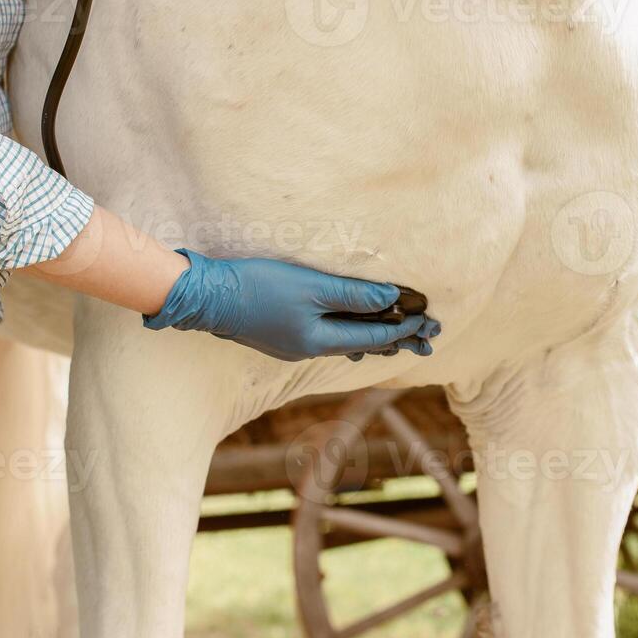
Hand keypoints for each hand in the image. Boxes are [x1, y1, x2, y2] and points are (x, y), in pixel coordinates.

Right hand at [144, 250, 439, 361]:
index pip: (374, 335)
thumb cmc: (258, 287)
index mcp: (319, 342)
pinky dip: (350, 330)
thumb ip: (352, 295)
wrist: (206, 295)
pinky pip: (327, 337)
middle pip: (363, 343)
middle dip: (397, 336)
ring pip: (345, 341)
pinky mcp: (281, 336)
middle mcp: (309, 350)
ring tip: (401, 333)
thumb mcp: (311, 286)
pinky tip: (354, 328)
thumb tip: (391, 299)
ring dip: (374, 333)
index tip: (430, 320)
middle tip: (428, 333)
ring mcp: (294, 346)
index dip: (405, 326)